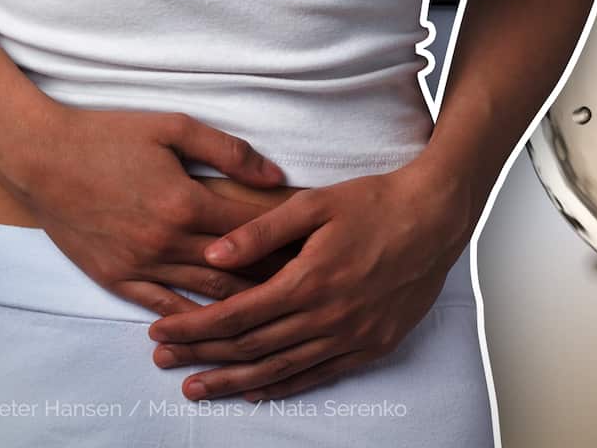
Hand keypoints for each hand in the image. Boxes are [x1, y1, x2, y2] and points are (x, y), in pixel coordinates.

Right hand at [0, 102, 291, 315]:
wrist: (39, 158)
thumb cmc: (107, 136)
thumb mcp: (173, 127)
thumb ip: (228, 151)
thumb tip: (276, 174)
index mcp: (186, 204)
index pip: (252, 231)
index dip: (287, 241)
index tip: (317, 248)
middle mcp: (166, 242)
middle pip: (236, 269)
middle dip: (276, 279)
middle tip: (311, 286)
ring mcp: (140, 265)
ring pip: (205, 295)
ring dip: (243, 304)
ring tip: (280, 310)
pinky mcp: (116, 279)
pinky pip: (164, 307)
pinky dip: (194, 319)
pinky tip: (219, 327)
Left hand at [146, 156, 480, 400]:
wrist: (435, 218)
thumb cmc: (377, 203)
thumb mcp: (314, 204)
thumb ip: (260, 232)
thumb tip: (211, 255)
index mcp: (308, 279)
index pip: (237, 314)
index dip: (194, 326)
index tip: (160, 332)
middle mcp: (328, 316)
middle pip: (251, 347)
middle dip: (202, 356)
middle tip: (164, 364)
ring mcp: (352, 336)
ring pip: (281, 369)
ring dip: (235, 381)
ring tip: (198, 388)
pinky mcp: (373, 345)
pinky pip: (320, 375)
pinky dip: (285, 386)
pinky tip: (258, 392)